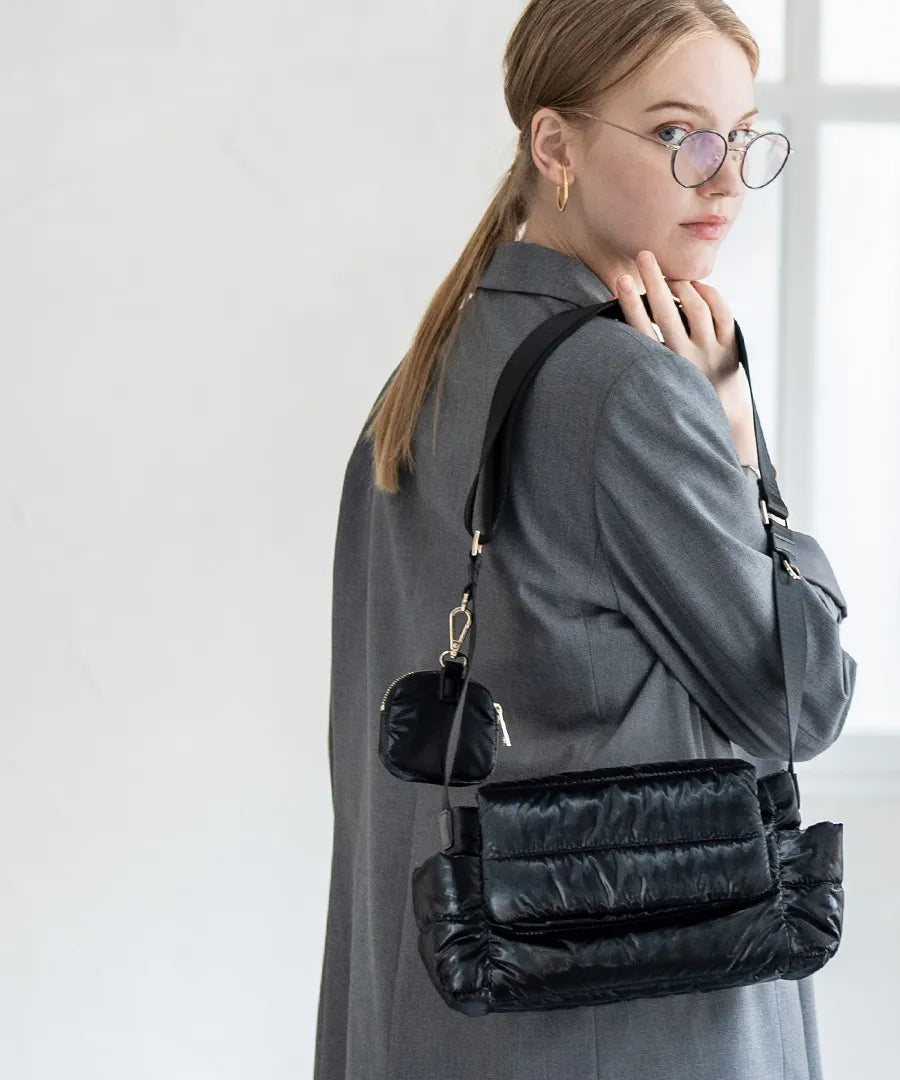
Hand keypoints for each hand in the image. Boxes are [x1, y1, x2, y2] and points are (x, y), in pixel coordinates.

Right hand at [616, 250, 738, 388]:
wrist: (720, 420)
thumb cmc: (680, 394)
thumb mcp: (656, 380)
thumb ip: (642, 351)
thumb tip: (617, 314)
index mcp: (662, 369)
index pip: (641, 330)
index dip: (631, 303)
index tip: (622, 280)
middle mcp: (686, 360)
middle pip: (666, 312)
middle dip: (654, 281)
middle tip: (644, 256)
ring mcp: (710, 353)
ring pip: (695, 309)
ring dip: (681, 286)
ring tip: (669, 276)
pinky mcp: (730, 348)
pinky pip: (721, 313)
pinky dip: (709, 295)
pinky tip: (697, 286)